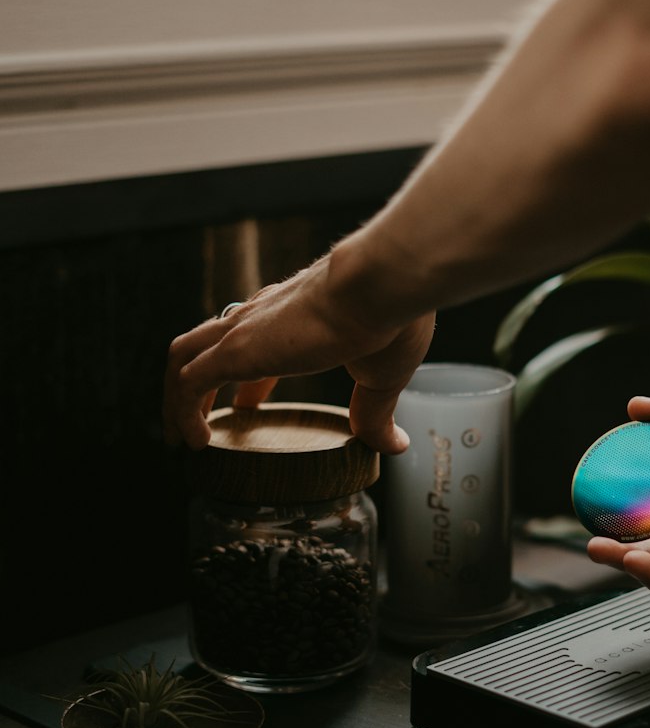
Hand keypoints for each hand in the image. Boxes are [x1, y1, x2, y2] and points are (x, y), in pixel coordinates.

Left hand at [163, 250, 434, 454]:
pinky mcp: (235, 349)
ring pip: (184, 358)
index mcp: (295, 315)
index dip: (246, 380)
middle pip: (206, 346)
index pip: (255, 343)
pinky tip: (196, 442)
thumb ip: (377, 412)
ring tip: (183, 438)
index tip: (245, 406)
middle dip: (195, 386)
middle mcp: (262, 316)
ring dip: (177, 399)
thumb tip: (393, 444)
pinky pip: (188, 384)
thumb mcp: (381, 376)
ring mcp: (244, 330)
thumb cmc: (389, 317)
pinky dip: (183, 414)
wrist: (379, 284)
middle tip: (198, 426)